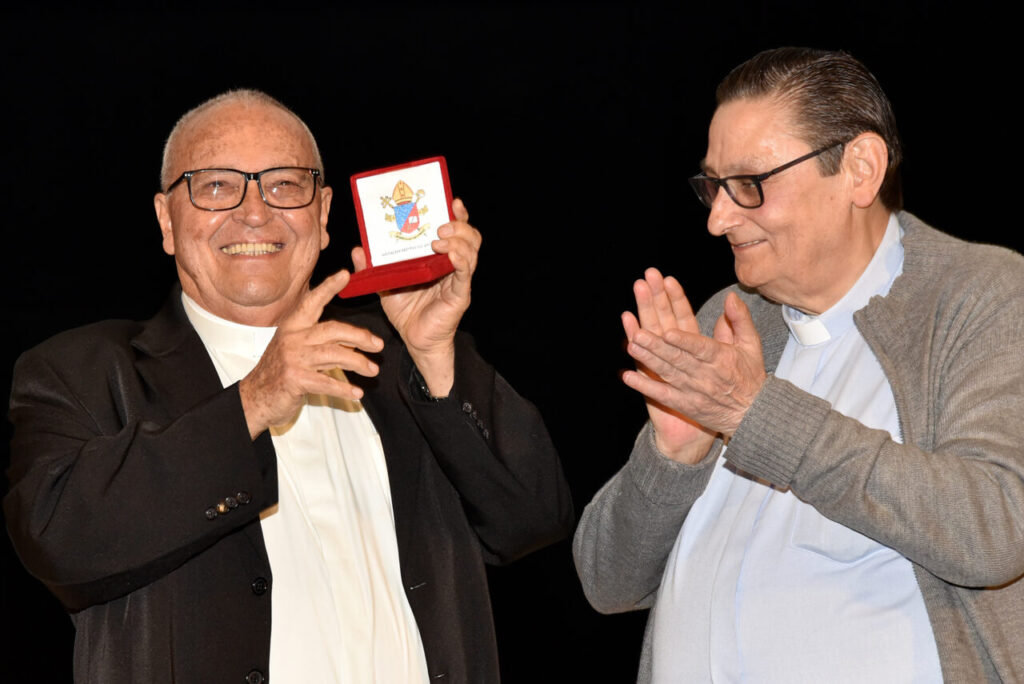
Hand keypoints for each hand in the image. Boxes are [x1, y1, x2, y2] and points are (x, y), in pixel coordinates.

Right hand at [239, 269, 384, 438]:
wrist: (255, 398)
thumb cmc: (279, 372)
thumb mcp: (296, 348)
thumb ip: (322, 341)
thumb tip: (354, 340)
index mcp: (293, 326)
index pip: (312, 301)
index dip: (329, 287)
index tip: (346, 274)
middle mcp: (292, 338)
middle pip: (333, 330)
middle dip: (360, 336)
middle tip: (378, 345)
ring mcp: (293, 358)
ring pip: (334, 354)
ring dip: (358, 362)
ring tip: (373, 370)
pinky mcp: (295, 379)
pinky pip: (326, 382)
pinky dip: (344, 388)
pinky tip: (357, 393)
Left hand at [351, 197, 479, 395]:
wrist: (414, 340)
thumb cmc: (405, 311)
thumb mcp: (384, 284)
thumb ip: (372, 267)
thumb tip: (358, 249)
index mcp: (438, 258)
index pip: (455, 231)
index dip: (456, 214)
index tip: (450, 199)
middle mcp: (453, 265)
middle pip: (469, 236)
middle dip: (459, 223)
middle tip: (440, 221)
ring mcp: (459, 280)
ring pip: (472, 251)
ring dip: (458, 239)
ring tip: (439, 237)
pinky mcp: (460, 294)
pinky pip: (466, 273)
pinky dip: (460, 259)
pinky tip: (449, 254)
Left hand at [623, 286, 765, 453]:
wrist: (751, 415)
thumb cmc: (750, 376)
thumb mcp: (751, 345)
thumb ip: (740, 319)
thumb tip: (730, 297)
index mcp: (721, 358)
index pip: (700, 348)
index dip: (684, 341)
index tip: (668, 332)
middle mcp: (704, 375)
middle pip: (677, 358)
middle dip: (656, 345)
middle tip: (638, 333)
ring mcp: (691, 390)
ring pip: (666, 372)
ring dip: (647, 359)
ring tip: (632, 345)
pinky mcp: (682, 403)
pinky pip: (661, 394)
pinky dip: (644, 386)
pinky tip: (627, 377)